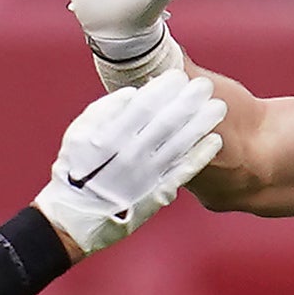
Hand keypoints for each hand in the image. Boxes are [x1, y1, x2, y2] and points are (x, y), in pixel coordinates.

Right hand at [33, 70, 224, 254]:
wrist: (77, 219)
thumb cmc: (74, 171)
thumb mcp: (77, 136)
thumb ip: (102, 111)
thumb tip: (131, 93)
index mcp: (109, 138)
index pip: (144, 106)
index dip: (164, 89)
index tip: (179, 75)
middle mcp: (130, 155)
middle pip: (167, 122)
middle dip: (189, 101)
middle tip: (206, 86)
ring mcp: (147, 176)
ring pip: (180, 144)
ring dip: (201, 124)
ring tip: (218, 107)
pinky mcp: (157, 193)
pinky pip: (183, 172)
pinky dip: (200, 155)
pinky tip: (214, 140)